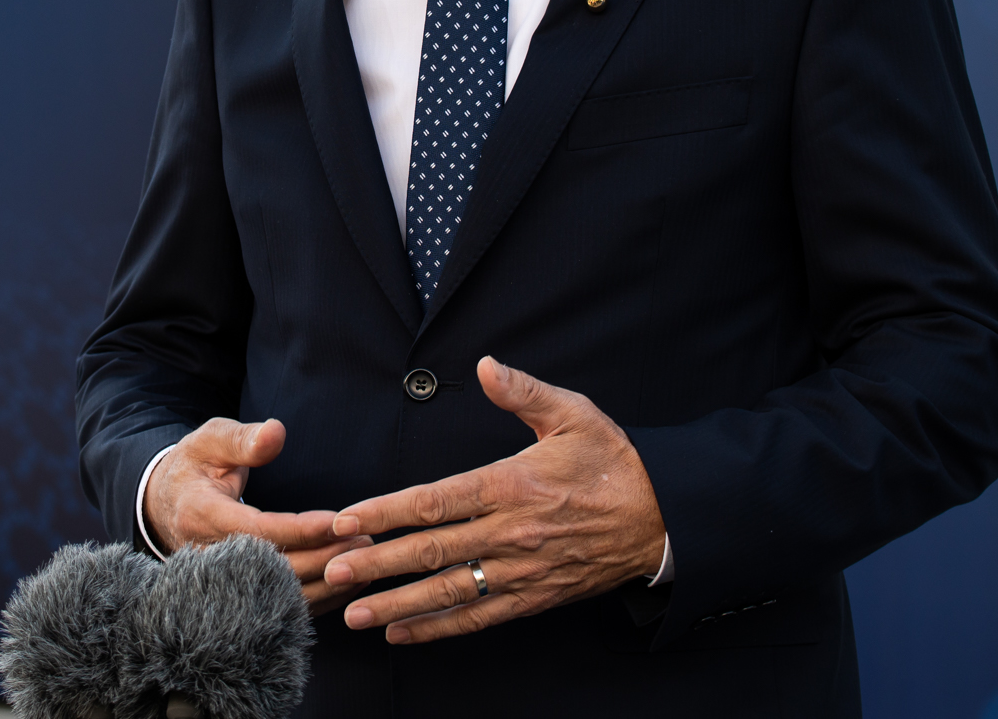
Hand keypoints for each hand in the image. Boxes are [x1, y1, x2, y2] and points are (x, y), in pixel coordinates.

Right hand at [144, 417, 372, 614]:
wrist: (164, 503)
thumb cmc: (194, 465)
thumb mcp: (210, 440)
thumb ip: (243, 439)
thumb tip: (276, 432)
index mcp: (201, 514)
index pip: (257, 530)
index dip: (299, 530)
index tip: (338, 522)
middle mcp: (208, 556)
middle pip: (273, 570)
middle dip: (323, 558)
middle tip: (366, 540)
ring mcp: (220, 581)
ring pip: (279, 595)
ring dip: (327, 582)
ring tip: (367, 560)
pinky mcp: (235, 591)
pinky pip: (279, 603)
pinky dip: (318, 597)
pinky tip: (349, 582)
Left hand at [323, 357, 665, 643]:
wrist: (665, 518)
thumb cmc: (615, 462)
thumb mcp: (574, 413)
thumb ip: (523, 392)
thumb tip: (486, 366)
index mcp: (513, 484)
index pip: (436, 501)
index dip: (386, 512)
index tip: (347, 519)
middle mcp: (512, 532)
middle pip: (432, 551)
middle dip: (377, 563)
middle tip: (332, 572)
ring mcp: (522, 570)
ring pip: (450, 591)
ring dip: (397, 604)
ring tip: (353, 613)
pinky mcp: (535, 597)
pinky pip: (480, 617)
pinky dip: (438, 628)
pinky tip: (402, 632)